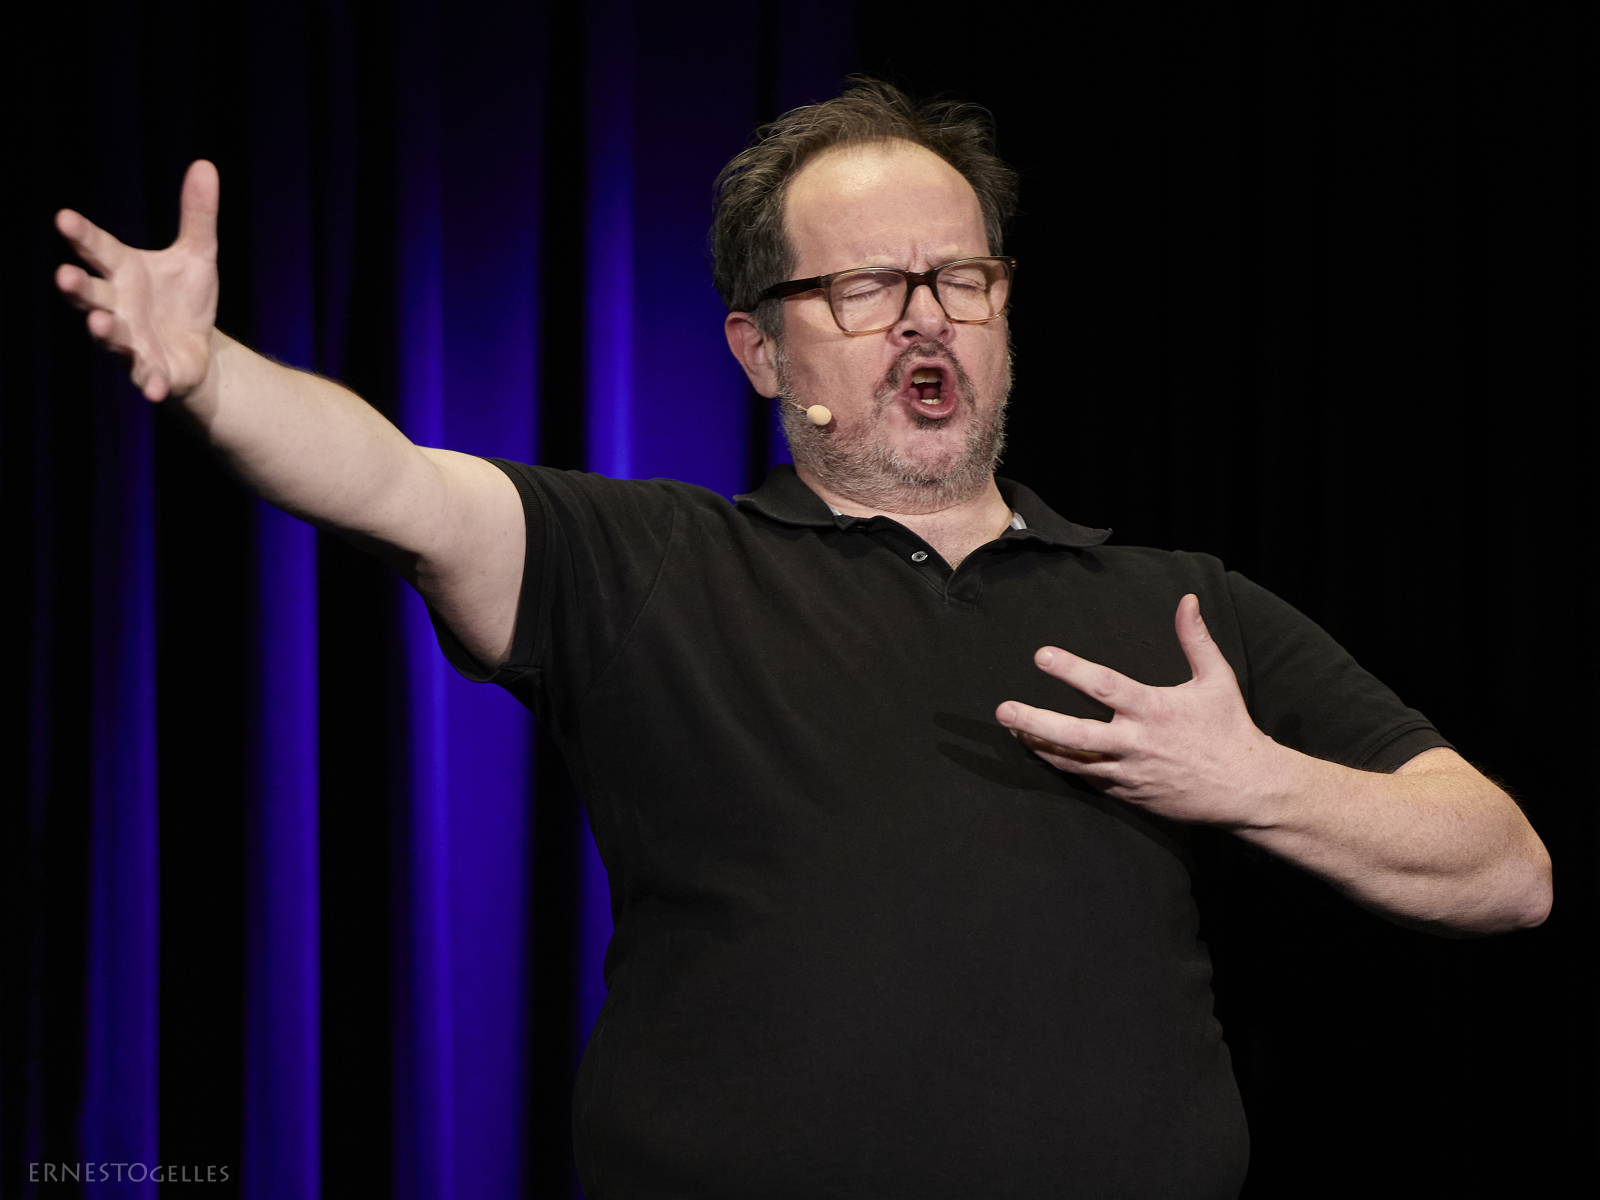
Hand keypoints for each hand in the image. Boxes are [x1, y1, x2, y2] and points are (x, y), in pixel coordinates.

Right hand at [55, 159, 220, 401]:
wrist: (199, 348)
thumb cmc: (185, 298)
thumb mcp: (199, 254)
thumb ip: (197, 215)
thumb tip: (205, 165)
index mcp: (124, 271)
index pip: (98, 249)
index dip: (81, 235)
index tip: (64, 218)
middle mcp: (118, 304)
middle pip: (90, 294)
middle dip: (77, 288)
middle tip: (64, 275)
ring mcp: (131, 340)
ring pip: (110, 335)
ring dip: (104, 331)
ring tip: (101, 323)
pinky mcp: (152, 371)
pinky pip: (146, 377)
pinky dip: (149, 382)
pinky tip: (153, 388)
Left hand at [995, 593, 1286, 826]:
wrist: (1247, 791)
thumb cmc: (1231, 729)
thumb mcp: (1217, 679)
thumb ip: (1196, 639)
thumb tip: (1187, 600)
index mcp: (1153, 710)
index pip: (1103, 686)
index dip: (1070, 670)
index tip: (1041, 656)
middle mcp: (1136, 743)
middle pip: (1074, 734)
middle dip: (1034, 720)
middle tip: (1003, 710)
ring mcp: (1129, 773)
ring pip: (1073, 762)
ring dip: (1040, 746)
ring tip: (1014, 731)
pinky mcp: (1129, 795)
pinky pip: (1089, 781)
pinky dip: (1066, 767)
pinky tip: (1045, 754)